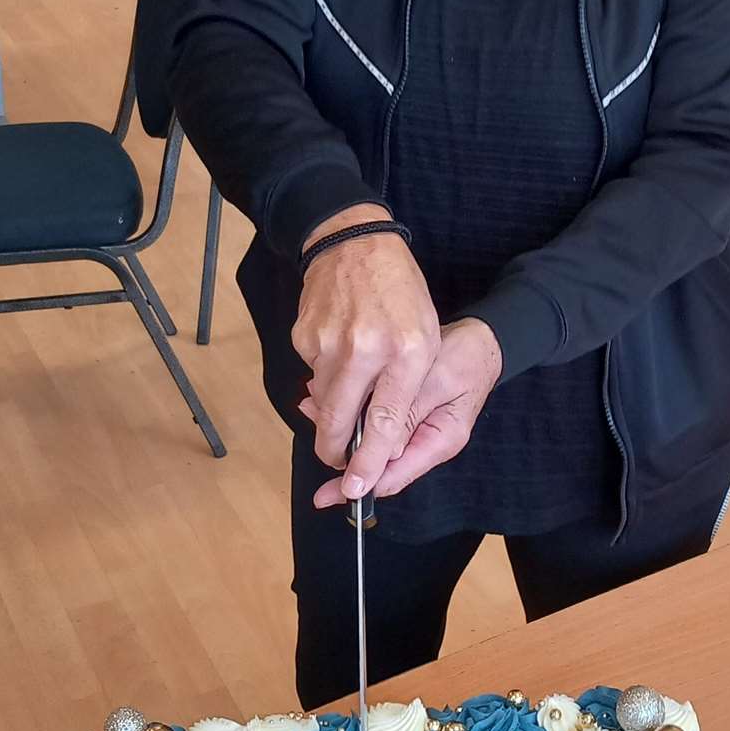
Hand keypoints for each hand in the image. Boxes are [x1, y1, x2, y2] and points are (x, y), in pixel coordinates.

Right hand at [293, 205, 440, 493]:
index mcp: (408, 352)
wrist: (355, 243)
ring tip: (349, 384)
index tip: (358, 487)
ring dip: (331, 409)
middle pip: (340, 422)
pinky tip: (338, 350)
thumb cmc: (400, 293)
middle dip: (335, 451)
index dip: (369, 460)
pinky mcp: (304, 337)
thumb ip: (408, 391)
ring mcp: (330, 343)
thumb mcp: (425, 338)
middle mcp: (367, 349)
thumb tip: (383, 442)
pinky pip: (311, 375)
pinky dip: (323, 376)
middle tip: (338, 461)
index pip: (386, 422)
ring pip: (322, 403)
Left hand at [312, 317, 502, 507]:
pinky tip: (331, 396)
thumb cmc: (465, 357)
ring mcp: (416, 430)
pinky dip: (354, 412)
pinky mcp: (406, 414)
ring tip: (312, 405)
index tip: (327, 494)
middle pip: (378, 462)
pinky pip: (376, 422)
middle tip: (310, 419)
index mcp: (439, 442)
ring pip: (372, 441)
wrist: (483, 339)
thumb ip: (408, 414)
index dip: (358, 486)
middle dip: (341, 449)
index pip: (393, 477)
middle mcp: (425, 442)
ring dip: (342, 427)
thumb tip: (378, 449)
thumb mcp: (437, 382)